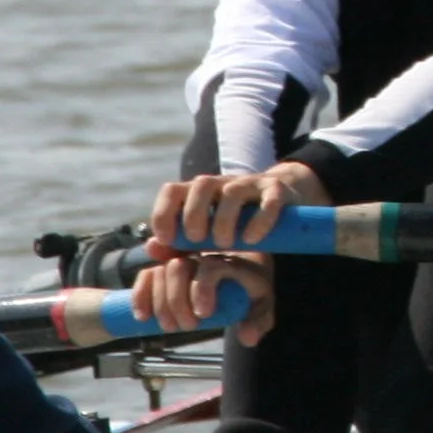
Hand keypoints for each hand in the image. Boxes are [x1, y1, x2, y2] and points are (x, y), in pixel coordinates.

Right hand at [129, 243, 273, 343]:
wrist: (242, 272)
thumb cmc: (251, 290)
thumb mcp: (261, 306)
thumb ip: (258, 322)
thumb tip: (247, 337)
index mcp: (227, 261)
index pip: (210, 267)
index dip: (202, 289)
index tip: (203, 315)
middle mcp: (201, 255)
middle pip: (178, 268)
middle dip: (177, 300)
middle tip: (186, 327)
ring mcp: (181, 260)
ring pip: (160, 271)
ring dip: (159, 302)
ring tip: (168, 327)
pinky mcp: (164, 268)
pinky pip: (147, 274)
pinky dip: (140, 294)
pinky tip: (142, 316)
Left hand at [150, 160, 328, 252]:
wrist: (281, 203)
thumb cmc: (234, 224)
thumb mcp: (206, 235)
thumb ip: (178, 244)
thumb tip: (152, 247)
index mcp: (199, 194)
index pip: (173, 190)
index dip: (164, 212)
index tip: (167, 239)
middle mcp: (222, 184)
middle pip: (201, 184)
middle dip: (194, 214)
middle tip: (197, 241)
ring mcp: (250, 185)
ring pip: (233, 191)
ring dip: (224, 219)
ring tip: (224, 244)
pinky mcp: (276, 191)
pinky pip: (269, 199)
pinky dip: (260, 219)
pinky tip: (252, 239)